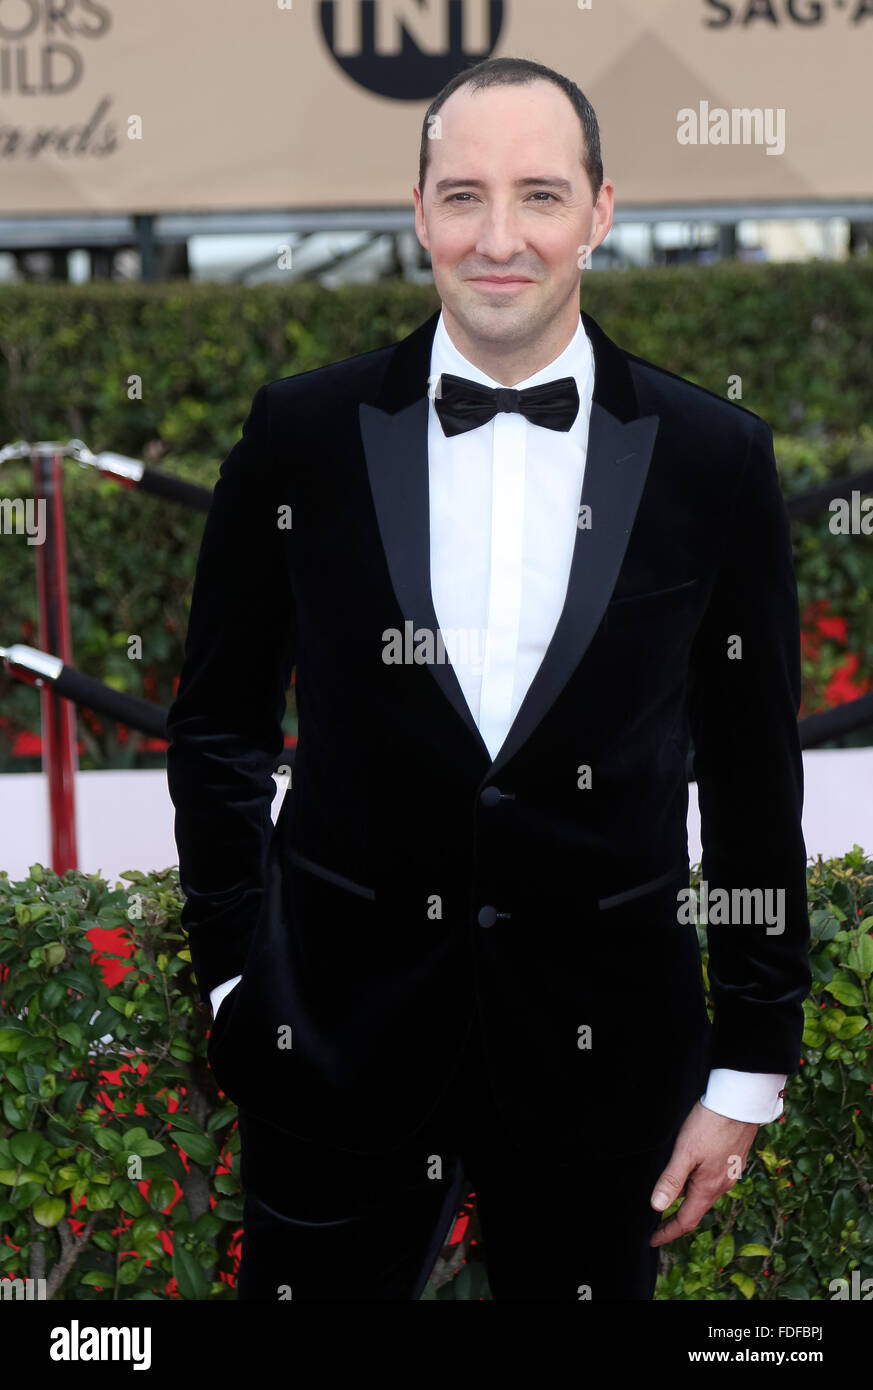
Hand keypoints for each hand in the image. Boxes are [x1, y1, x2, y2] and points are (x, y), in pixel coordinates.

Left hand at [649, 1101, 758, 1246]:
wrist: (741, 1102)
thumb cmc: (711, 1124)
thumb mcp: (685, 1151)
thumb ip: (671, 1179)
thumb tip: (657, 1206)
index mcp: (709, 1187)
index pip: (686, 1220)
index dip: (668, 1232)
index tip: (653, 1239)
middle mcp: (723, 1185)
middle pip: (696, 1209)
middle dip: (676, 1217)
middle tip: (656, 1222)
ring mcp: (730, 1173)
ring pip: (704, 1193)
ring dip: (687, 1199)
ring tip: (669, 1196)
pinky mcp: (733, 1160)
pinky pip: (712, 1180)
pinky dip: (697, 1184)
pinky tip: (690, 1173)